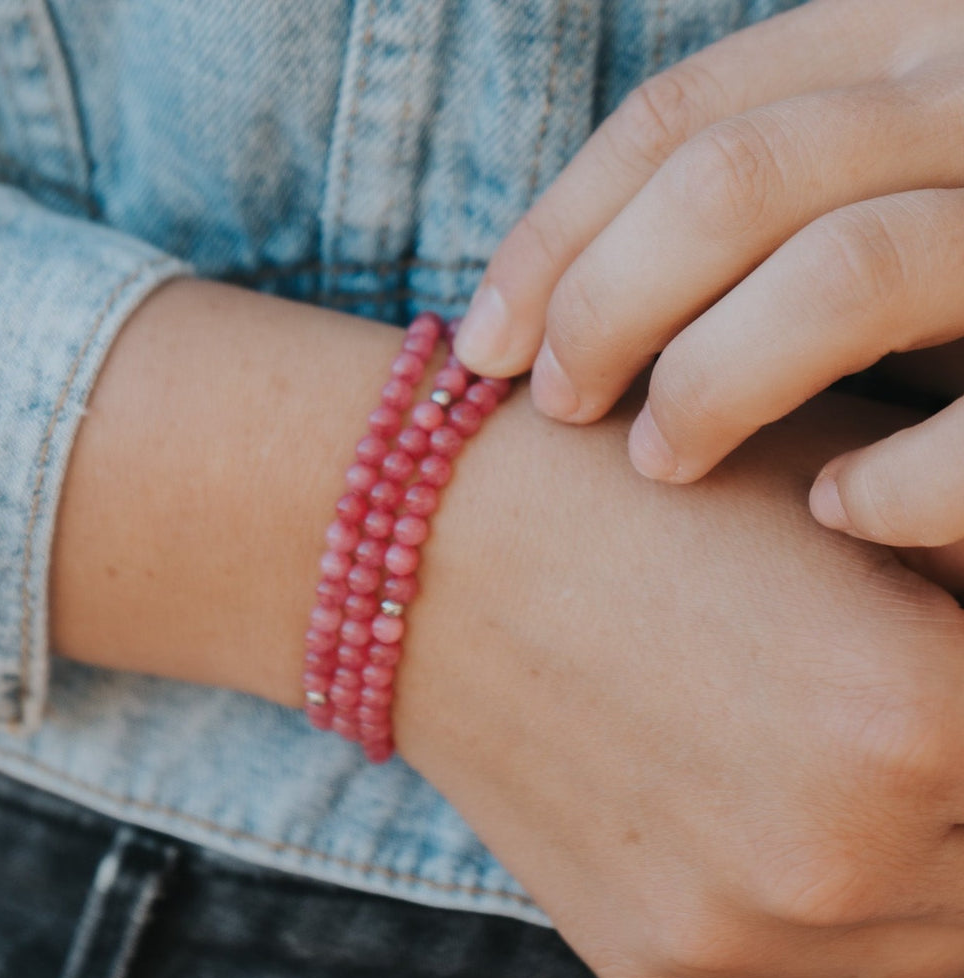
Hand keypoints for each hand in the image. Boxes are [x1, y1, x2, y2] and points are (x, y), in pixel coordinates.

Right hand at [395, 387, 963, 977]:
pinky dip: (833, 952)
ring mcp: (740, 932)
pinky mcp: (657, 965)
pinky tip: (781, 859)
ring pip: (928, 947)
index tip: (932, 670)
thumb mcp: (830, 492)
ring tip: (831, 773)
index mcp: (917, 713)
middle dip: (962, 785)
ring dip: (917, 873)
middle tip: (878, 713)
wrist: (438, 552)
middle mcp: (840, 856)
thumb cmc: (630, 493)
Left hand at [452, 0, 963, 549]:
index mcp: (900, 32)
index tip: (480, 347)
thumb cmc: (963, 275)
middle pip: (728, 181)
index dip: (551, 239)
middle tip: (559, 407)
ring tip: (659, 462)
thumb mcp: (868, 176)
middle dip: (606, 306)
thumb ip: (762, 199)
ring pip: (844, 271)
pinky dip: (898, 478)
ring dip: (717, 382)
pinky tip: (834, 511)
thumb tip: (565, 299)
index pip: (672, 122)